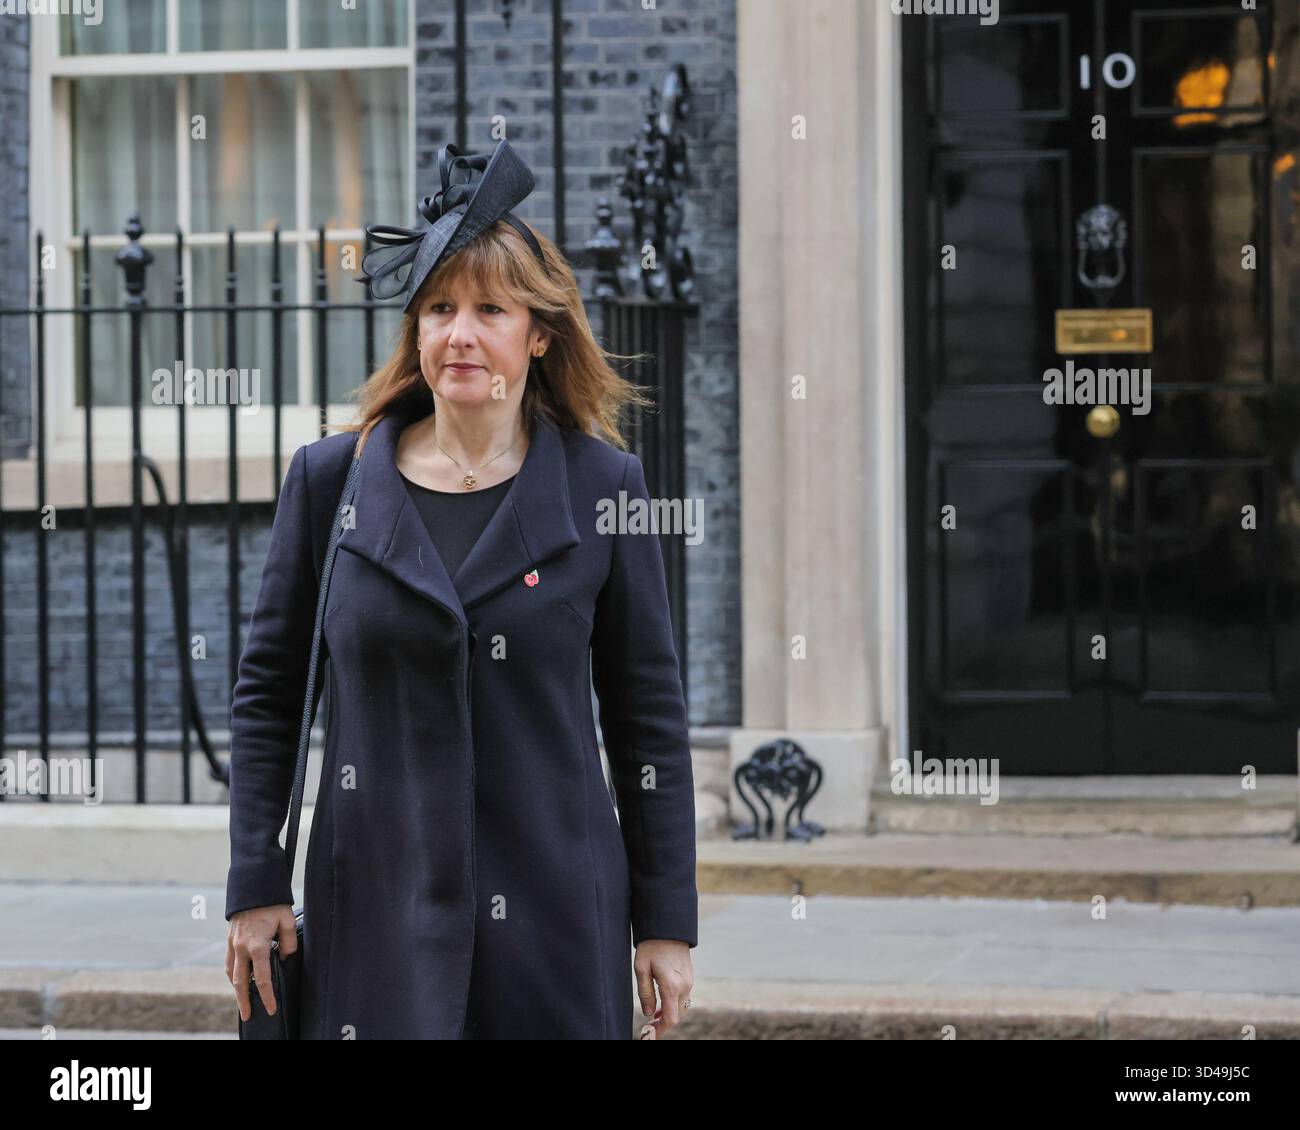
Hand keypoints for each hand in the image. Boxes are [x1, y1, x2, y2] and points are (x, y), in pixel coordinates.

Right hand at [226, 904, 297, 1021]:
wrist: (253, 886)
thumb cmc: (273, 903)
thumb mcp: (288, 920)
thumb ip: (289, 942)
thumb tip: (284, 957)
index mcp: (258, 946)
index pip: (263, 979)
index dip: (267, 996)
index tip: (271, 1009)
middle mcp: (242, 948)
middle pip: (241, 982)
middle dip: (244, 1001)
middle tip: (248, 1015)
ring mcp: (233, 943)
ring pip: (232, 973)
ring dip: (236, 988)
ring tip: (242, 1000)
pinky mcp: (229, 938)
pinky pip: (229, 961)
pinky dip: (232, 973)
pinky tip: (237, 978)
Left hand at [633, 939, 692, 1038]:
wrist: (667, 927)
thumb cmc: (651, 946)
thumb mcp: (641, 969)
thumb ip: (645, 993)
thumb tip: (649, 1013)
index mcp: (671, 986)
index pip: (670, 1019)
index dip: (660, 1031)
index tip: (650, 1037)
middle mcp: (684, 986)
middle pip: (676, 1015)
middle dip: (663, 1024)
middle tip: (649, 1028)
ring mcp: (689, 981)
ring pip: (680, 1007)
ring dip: (668, 1014)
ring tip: (653, 1016)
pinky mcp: (690, 976)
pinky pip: (683, 997)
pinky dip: (673, 1004)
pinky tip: (662, 1002)